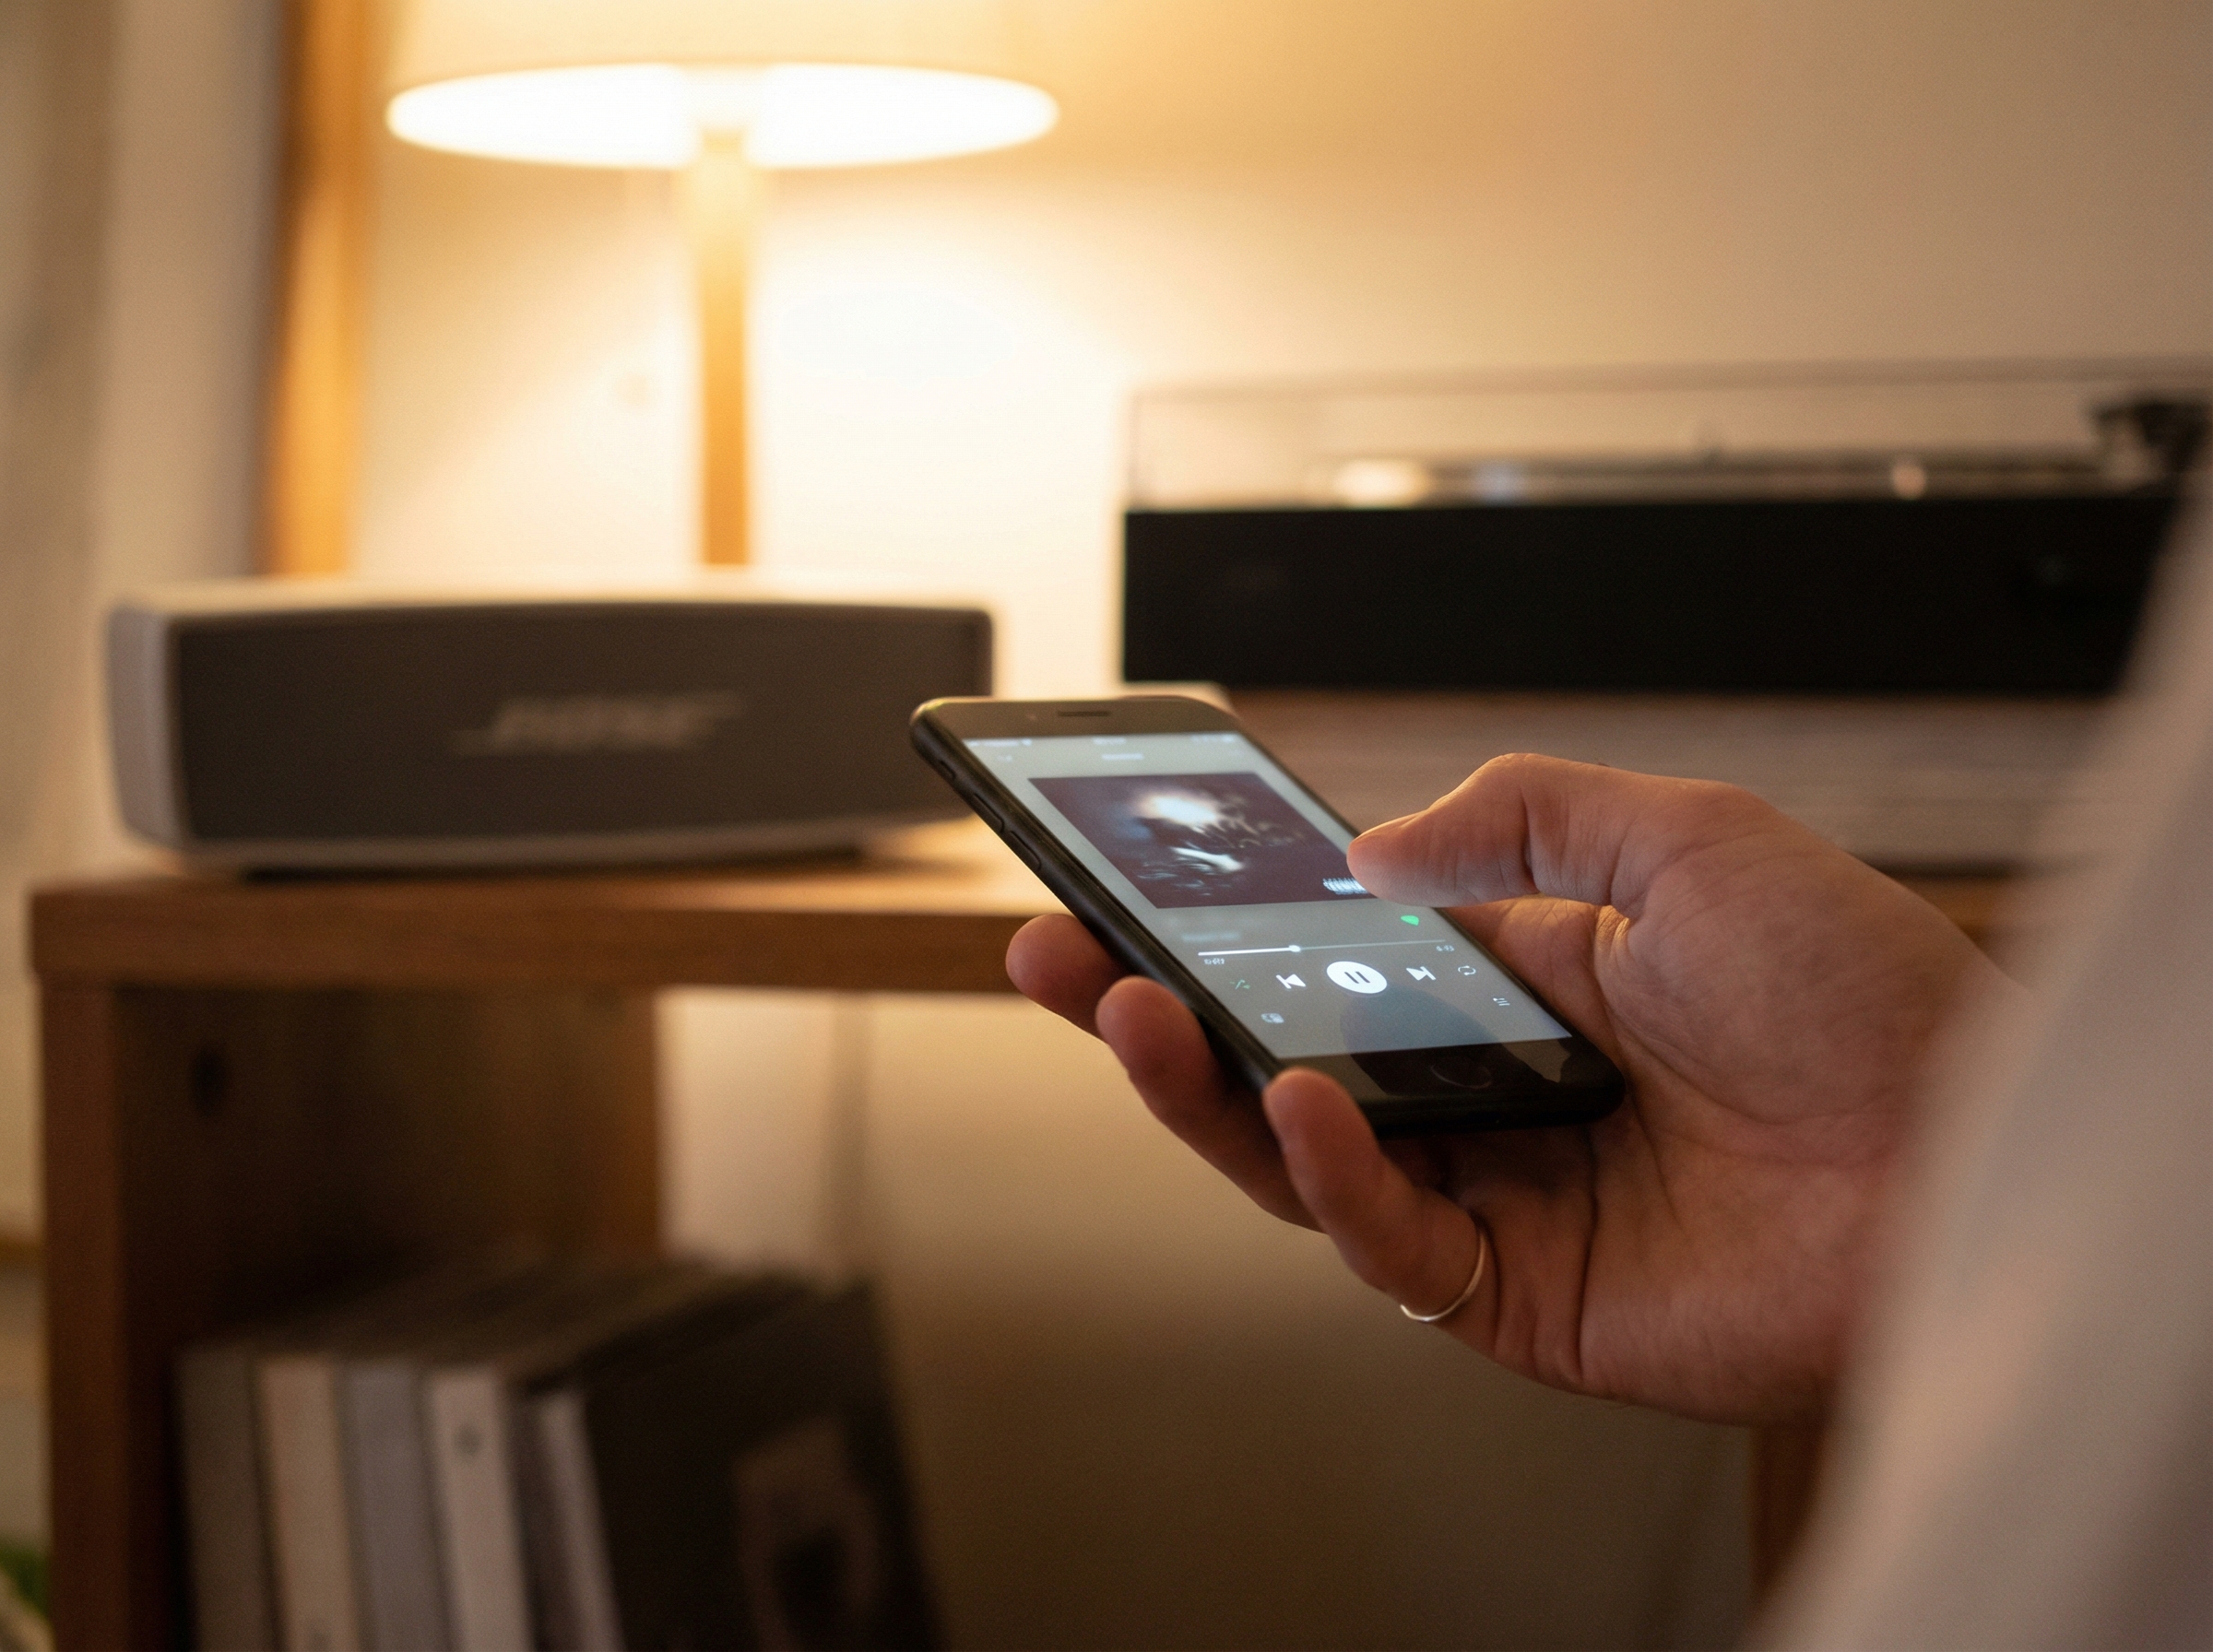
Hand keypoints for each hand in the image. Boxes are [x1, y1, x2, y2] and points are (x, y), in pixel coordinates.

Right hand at [1007, 754, 2009, 1423]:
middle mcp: (1488, 1097)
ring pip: (1298, 1163)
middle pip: (1277, 1066)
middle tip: (1052, 950)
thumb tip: (1370, 849)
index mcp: (1517, 989)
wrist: (1970, 1142)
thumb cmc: (1860, 990)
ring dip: (1199, 1091)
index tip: (1122, 880)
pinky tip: (1297, 1099)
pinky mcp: (1516, 1299)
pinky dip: (1332, 1177)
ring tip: (1128, 1010)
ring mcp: (1496, 1201)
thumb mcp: (1685, 838)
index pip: (1327, 960)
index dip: (1219, 929)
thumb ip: (1522, 814)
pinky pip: (1388, 1244)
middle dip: (1154, 1013)